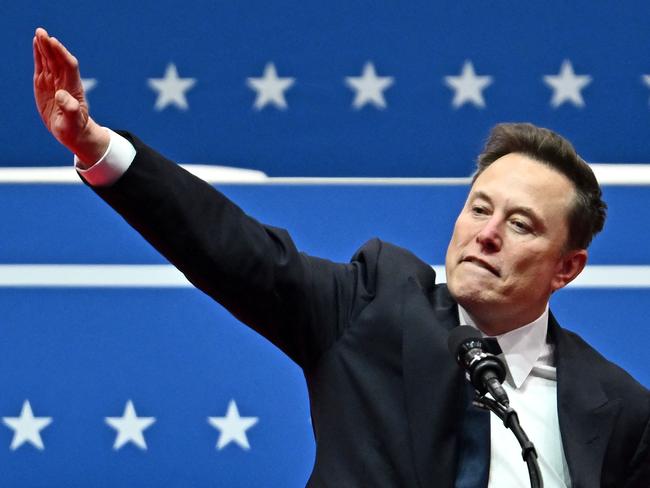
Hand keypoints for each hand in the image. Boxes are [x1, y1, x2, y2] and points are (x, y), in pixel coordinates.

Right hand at [33, 27, 108, 165]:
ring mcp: (54, 82)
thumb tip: (61, 94)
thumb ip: (70, 109)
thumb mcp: (73, 123)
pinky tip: (36, 43)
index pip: (69, 67)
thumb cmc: (74, 129)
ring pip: (50, 61)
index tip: (55, 43)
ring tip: (39, 33)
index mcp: (74, 90)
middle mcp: (64, 82)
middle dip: (51, 47)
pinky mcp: (45, 84)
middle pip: (58, 61)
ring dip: (44, 47)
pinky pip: (42, 67)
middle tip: (42, 33)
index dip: (62, 54)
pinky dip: (39, 55)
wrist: (72, 132)